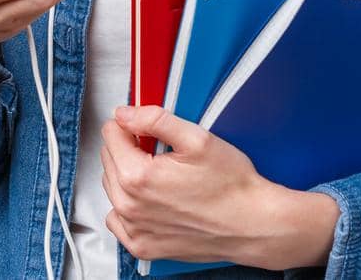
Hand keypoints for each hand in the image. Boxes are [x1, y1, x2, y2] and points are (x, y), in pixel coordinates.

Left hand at [99, 105, 338, 269]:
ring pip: (112, 188)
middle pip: (109, 160)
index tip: (146, 128)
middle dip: (128, 148)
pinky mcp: (142, 246)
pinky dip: (128, 206)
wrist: (252, 225)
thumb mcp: (197, 139)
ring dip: (127, 175)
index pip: (111, 134)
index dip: (130, 124)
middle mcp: (129, 206)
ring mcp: (134, 230)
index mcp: (138, 176)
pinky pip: (118, 219)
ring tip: (160, 174)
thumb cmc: (231, 186)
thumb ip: (155, 120)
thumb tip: (125, 113)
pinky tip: (152, 200)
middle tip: (159, 150)